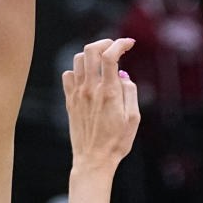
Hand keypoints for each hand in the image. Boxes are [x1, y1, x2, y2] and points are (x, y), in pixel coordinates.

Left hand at [63, 38, 139, 170]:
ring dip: (92, 55)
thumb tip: (123, 75)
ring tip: (102, 62)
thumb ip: (131, 92)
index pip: (110, 55)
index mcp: (109, 92)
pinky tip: (88, 78)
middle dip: (105, 42)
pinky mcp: (70, 101)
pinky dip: (78, 70)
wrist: (93, 160)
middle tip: (114, 47)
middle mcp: (90, 89)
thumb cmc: (117, 142)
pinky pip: (68, 75)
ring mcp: (77, 94)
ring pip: (78, 60)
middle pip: (90, 50)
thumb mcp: (133, 118)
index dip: (120, 44)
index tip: (129, 43)